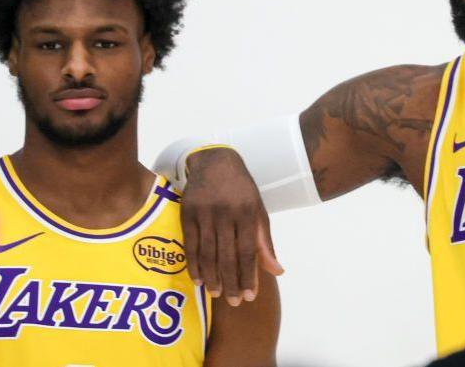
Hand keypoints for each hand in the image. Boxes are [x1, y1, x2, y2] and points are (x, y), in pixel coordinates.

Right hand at [180, 147, 283, 306]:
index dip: (249, 276)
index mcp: (247, 212)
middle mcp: (226, 213)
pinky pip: (190, 244)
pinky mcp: (187, 213)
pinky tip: (197, 279)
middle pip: (227, 255)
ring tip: (216, 294)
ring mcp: (205, 213)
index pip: (248, 251)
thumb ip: (265, 243)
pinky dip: (193, 264)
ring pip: (208, 253)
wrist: (214, 161)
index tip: (250, 296)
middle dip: (231, 282)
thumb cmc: (241, 190)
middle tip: (234, 302)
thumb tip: (277, 272)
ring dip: (211, 277)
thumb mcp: (258, 211)